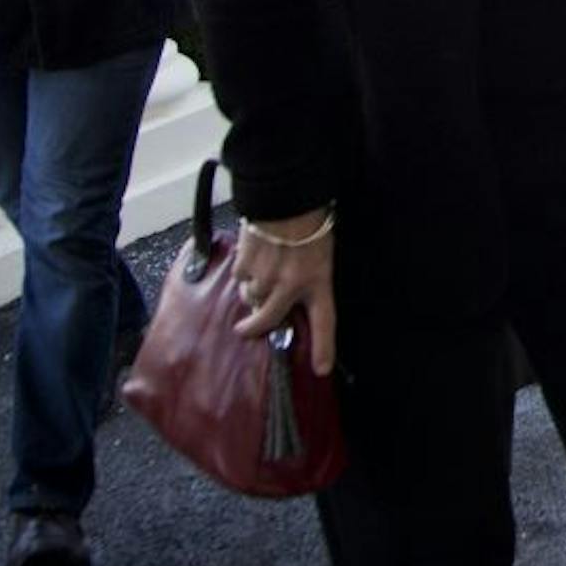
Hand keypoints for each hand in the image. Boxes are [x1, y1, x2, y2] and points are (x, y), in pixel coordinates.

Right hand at [231, 208, 335, 374]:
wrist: (285, 196)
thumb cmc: (309, 222)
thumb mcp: (320, 252)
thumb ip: (307, 278)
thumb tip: (288, 301)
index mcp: (319, 281)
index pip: (325, 322)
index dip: (324, 348)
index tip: (322, 369)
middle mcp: (291, 286)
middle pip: (268, 321)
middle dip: (255, 327)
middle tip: (246, 329)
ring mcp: (266, 278)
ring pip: (250, 297)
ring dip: (252, 290)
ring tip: (260, 269)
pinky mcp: (245, 267)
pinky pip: (239, 279)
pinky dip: (243, 273)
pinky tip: (253, 255)